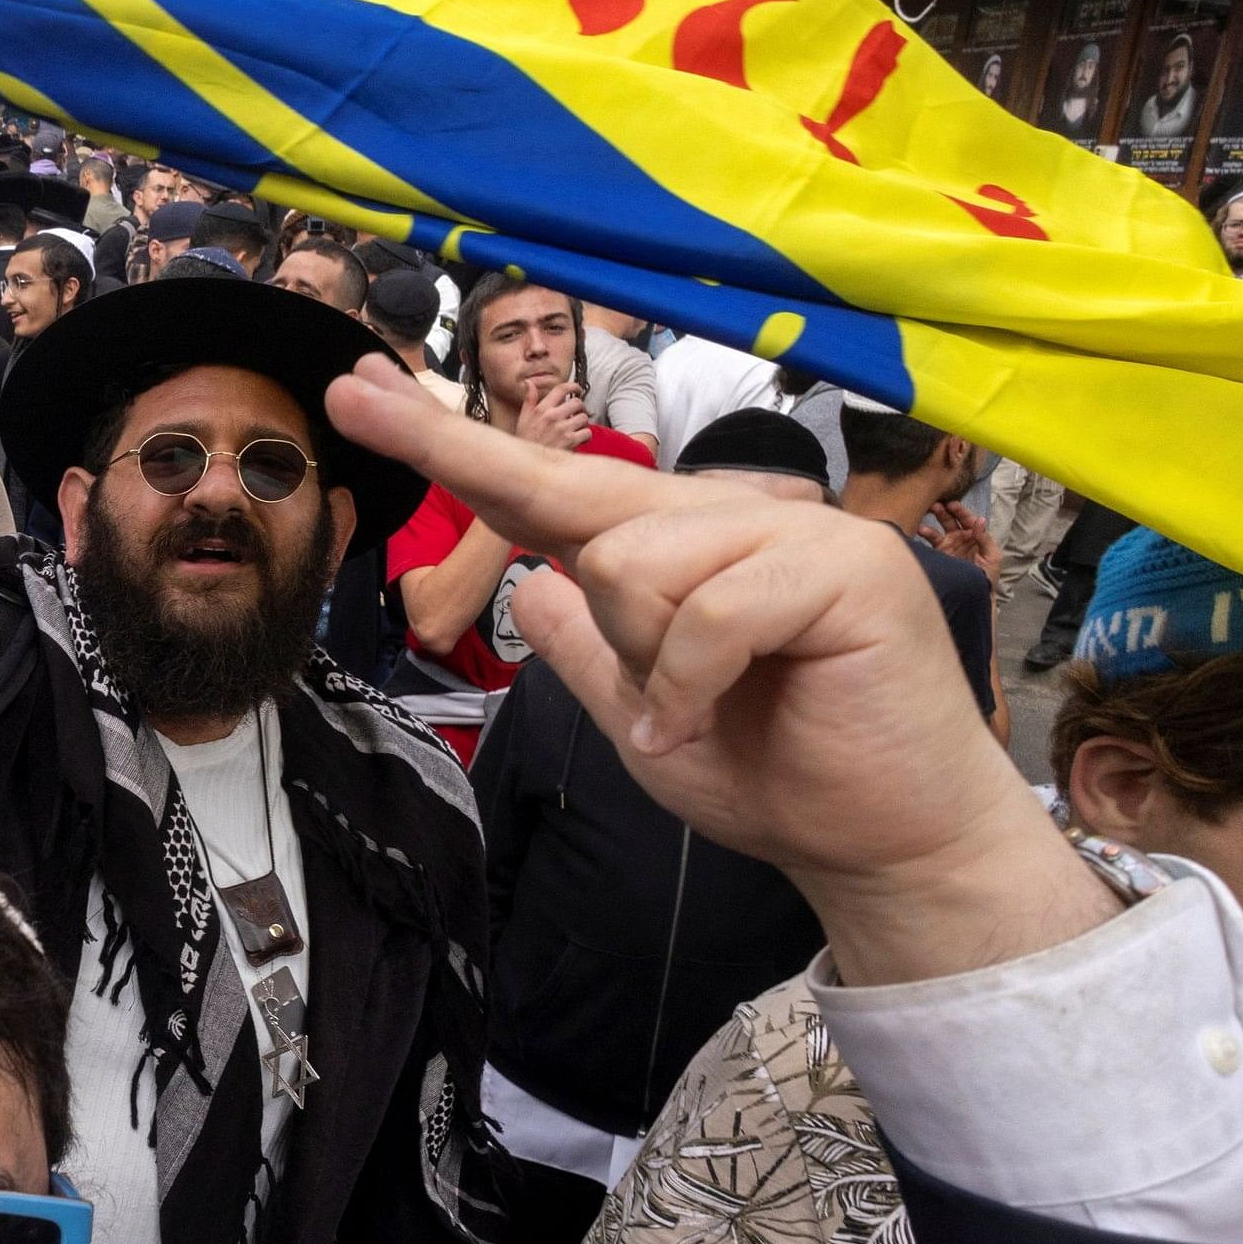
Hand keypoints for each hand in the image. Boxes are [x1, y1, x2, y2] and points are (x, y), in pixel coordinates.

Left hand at [323, 357, 1114, 986]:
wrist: (885, 847)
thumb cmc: (777, 776)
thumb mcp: (642, 715)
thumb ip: (590, 648)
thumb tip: (533, 584)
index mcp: (685, 547)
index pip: (555, 487)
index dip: (456, 444)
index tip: (359, 396)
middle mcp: (735, 518)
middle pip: (577, 486)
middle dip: (461, 453)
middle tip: (357, 399)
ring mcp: (796, 533)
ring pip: (630, 558)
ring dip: (642, 658)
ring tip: (693, 712)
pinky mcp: (848, 569)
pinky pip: (708, 612)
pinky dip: (687, 688)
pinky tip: (705, 727)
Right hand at [516, 378, 592, 452]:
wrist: (527, 465)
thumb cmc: (526, 442)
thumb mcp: (523, 419)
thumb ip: (529, 400)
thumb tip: (529, 383)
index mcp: (541, 409)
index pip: (561, 389)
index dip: (573, 386)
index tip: (577, 389)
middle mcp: (552, 417)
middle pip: (577, 402)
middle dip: (580, 408)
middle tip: (577, 413)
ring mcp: (562, 429)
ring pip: (584, 417)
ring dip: (583, 423)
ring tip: (576, 428)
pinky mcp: (570, 441)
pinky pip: (587, 432)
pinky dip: (585, 436)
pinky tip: (578, 438)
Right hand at [925, 499, 999, 589]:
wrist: (976, 593)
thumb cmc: (988, 576)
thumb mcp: (993, 556)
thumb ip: (985, 538)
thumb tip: (980, 520)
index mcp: (976, 535)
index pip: (968, 519)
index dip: (961, 511)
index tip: (953, 505)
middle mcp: (961, 537)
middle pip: (952, 519)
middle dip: (945, 510)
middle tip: (937, 504)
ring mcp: (949, 544)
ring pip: (940, 527)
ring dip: (934, 519)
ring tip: (929, 512)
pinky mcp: (940, 552)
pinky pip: (932, 540)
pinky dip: (925, 533)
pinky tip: (920, 529)